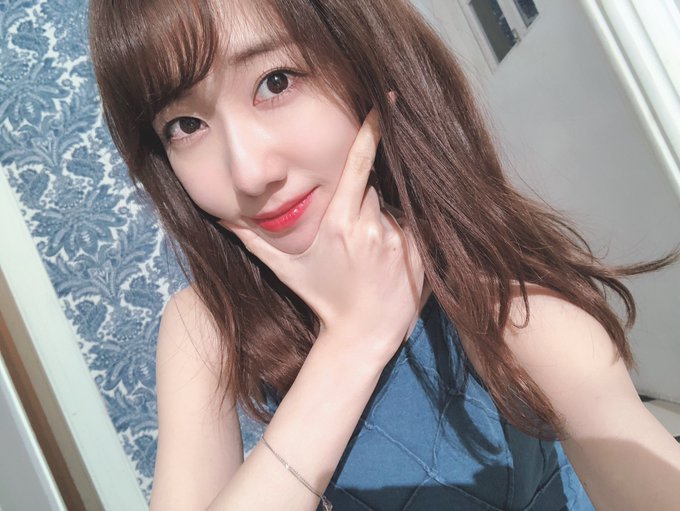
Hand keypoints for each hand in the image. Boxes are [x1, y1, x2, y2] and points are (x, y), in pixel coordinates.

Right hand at [228, 105, 423, 361]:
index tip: (383, 105)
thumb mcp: (284, 268)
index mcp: (339, 223)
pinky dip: (403, 234)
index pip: (358, 166)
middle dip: (364, 198)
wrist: (361, 336)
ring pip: (394, 209)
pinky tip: (388, 259)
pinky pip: (416, 228)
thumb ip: (252, 238)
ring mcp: (401, 242)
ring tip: (370, 251)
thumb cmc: (322, 298)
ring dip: (383, 219)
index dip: (371, 134)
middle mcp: (372, 228)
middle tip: (353, 229)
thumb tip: (218, 216)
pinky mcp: (421, 255)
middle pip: (374, 189)